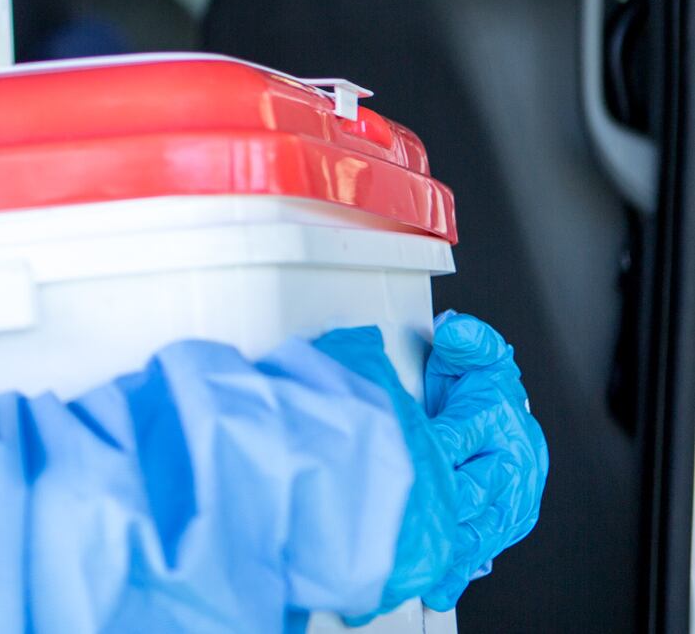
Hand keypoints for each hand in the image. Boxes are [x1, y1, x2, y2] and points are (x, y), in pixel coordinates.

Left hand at [416, 312, 548, 607]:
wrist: (493, 409)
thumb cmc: (476, 384)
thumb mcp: (471, 353)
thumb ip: (467, 340)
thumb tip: (456, 330)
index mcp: (502, 423)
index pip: (462, 435)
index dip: (431, 445)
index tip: (403, 451)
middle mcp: (512, 468)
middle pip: (471, 491)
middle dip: (439, 504)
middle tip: (404, 516)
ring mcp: (508, 503)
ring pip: (480, 530)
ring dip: (452, 548)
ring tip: (425, 565)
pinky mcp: (499, 527)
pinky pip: (480, 552)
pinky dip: (459, 571)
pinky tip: (439, 586)